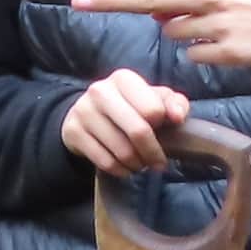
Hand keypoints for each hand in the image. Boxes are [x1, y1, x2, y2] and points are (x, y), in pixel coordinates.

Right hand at [60, 67, 191, 177]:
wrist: (86, 113)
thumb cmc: (130, 106)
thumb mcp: (154, 98)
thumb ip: (174, 103)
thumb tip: (177, 117)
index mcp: (123, 78)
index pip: (154, 109)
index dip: (163, 126)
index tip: (162, 131)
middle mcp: (100, 91)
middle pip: (138, 131)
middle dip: (153, 153)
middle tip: (159, 163)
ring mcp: (83, 111)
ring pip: (121, 150)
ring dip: (137, 164)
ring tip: (141, 164)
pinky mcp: (73, 131)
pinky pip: (105, 162)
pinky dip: (120, 170)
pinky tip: (125, 167)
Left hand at [70, 0, 250, 79]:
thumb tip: (160, 20)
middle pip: (151, 0)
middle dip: (111, 1)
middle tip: (78, 1)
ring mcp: (220, 24)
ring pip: (174, 34)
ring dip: (185, 34)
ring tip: (225, 27)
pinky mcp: (229, 51)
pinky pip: (195, 56)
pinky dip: (205, 54)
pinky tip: (234, 46)